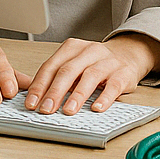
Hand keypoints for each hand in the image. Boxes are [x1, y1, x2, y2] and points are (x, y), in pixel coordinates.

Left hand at [24, 34, 159, 114]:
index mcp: (72, 48)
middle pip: (68, 70)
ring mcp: (107, 61)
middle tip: (46, 109)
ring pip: (90, 76)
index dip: (39, 86)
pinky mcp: (123, 73)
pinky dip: (105, 97)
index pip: (51, 66)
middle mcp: (89, 51)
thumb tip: (37, 100)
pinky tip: (97, 108)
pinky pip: (113, 86)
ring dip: (77, 95)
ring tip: (68, 111)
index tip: (31, 103)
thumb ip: (58, 78)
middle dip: (55, 91)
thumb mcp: (75, 64)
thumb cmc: (95, 63)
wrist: (128, 53)